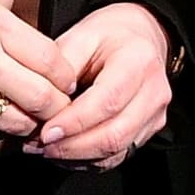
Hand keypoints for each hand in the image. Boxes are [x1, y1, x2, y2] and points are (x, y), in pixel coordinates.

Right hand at [0, 0, 75, 141]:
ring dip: (27, 124)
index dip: (66, 76)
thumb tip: (38, 54)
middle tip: (58, 108)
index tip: (66, 81)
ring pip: (15, 122)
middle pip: (41, 97)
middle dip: (57, 108)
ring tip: (28, 117)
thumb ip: (6, 30)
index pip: (50, 59)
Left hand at [33, 3, 171, 167]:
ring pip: (116, 151)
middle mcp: (154, 91)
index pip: (107, 101)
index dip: (74, 122)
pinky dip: (88, 160)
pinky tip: (65, 152)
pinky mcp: (149, 131)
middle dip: (73, 147)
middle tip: (40, 146)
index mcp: (138, 61)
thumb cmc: (109, 34)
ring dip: (77, 156)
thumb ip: (61, 68)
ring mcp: (155, 114)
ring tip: (46, 150)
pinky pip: (118, 156)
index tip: (45, 132)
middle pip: (114, 134)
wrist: (141, 35)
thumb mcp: (81, 35)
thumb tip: (42, 105)